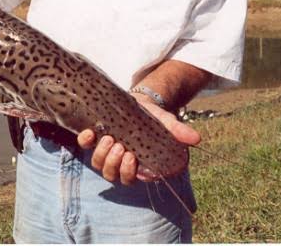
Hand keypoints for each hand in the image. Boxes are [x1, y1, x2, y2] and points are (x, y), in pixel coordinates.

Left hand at [77, 93, 200, 184]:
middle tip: (120, 146)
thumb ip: (179, 132)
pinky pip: (85, 146)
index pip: (131, 178)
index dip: (128, 172)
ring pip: (98, 164)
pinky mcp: (95, 138)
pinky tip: (90, 131)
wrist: (140, 102)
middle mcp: (120, 162)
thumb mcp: (168, 123)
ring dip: (102, 154)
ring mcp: (106, 151)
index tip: (132, 157)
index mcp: (138, 164)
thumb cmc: (155, 118)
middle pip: (111, 174)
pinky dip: (85, 141)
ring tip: (109, 138)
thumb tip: (196, 138)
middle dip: (114, 163)